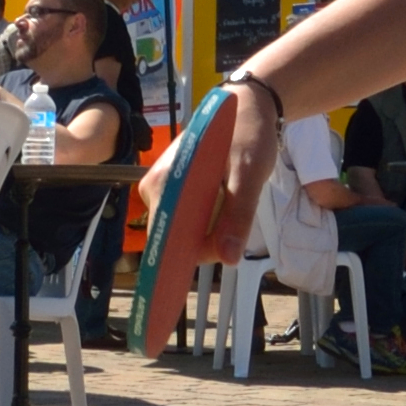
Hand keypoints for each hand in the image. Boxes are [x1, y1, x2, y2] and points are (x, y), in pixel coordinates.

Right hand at [128, 75, 279, 358]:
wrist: (249, 102)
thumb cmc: (248, 135)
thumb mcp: (249, 176)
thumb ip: (237, 217)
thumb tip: (226, 259)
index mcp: (164, 187)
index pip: (161, 242)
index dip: (166, 273)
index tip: (164, 302)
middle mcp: (155, 190)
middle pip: (173, 240)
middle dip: (201, 248)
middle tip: (232, 231)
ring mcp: (164, 189)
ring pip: (182, 232)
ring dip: (207, 235)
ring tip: (231, 210)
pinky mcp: (176, 189)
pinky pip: (186, 220)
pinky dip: (204, 226)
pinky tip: (223, 213)